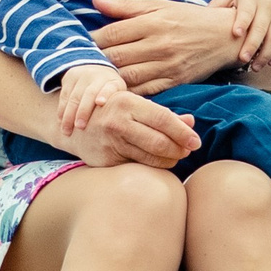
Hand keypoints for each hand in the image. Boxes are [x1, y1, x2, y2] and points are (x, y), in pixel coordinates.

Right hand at [53, 88, 201, 169]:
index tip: (196, 141)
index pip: (163, 119)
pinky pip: (137, 167)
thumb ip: (163, 114)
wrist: (74, 127)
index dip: (183, 132)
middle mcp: (117, 123)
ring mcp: (110, 143)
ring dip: (169, 160)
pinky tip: (158, 162)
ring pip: (150, 158)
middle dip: (179, 149)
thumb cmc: (112, 112)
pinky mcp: (106, 161)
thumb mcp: (135, 106)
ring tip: (175, 156)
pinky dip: (152, 167)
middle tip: (188, 151)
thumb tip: (191, 123)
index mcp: (126, 103)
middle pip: (159, 141)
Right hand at [54, 63, 122, 134]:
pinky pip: (64, 95)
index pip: (109, 87)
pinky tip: (60, 121)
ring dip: (69, 114)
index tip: (101, 103)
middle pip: (89, 93)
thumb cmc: (111, 94)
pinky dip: (61, 109)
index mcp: (113, 82)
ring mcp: (82, 76)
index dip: (105, 94)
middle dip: (83, 111)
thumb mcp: (120, 98)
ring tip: (67, 131)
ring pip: (74, 96)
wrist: (96, 71)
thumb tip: (130, 130)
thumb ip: (123, 111)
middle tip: (80, 127)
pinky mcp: (70, 77)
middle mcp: (97, 76)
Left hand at [89, 0, 244, 94]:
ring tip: (90, 82)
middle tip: (78, 67)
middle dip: (94, 62)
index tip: (78, 45)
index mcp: (153, 22)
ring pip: (128, 77)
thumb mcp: (159, 6)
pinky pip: (146, 92)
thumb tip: (94, 1)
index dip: (91, 40)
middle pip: (116, 57)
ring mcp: (168, 66)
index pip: (112, 33)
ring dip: (107, 81)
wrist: (226, 36)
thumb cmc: (189, 18)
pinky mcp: (176, 82)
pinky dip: (128, 94)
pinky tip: (114, 93)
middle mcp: (159, 44)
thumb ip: (126, 7)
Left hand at [212, 0, 270, 70]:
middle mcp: (267, 8)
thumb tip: (201, 15)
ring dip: (266, 54)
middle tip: (242, 59)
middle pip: (261, 28)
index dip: (242, 22)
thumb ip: (220, 3)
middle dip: (253, 44)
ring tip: (255, 67)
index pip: (247, 11)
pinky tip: (270, 63)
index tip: (236, 33)